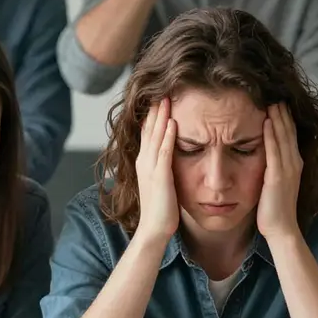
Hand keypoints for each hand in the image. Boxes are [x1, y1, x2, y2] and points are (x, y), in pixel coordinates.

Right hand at [135, 99, 179, 243]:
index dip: (152, 114)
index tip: (159, 97)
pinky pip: (164, 152)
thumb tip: (171, 156)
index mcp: (144, 162)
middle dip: (155, 108)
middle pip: (149, 128)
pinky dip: (167, 136)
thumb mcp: (160, 181)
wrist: (154, 229)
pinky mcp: (160, 176)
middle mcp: (144, 161)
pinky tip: (173, 123)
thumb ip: (163, 166)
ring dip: (161, 116)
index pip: (147, 132)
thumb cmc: (161, 208)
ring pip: (155, 136)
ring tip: (167, 97)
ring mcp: (150, 168)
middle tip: (162, 88)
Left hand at [257, 104, 302, 240]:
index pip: (290, 134)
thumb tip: (264, 157)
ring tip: (271, 99)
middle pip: (289, 131)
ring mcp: (288, 169)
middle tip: (275, 92)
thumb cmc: (275, 209)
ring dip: (278, 117)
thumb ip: (272, 167)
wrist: (281, 229)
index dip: (285, 117)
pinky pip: (275, 151)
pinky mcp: (278, 176)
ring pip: (283, 137)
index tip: (278, 101)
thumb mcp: (275, 183)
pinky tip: (267, 121)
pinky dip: (272, 134)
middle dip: (283, 112)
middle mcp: (294, 163)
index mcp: (294, 164)